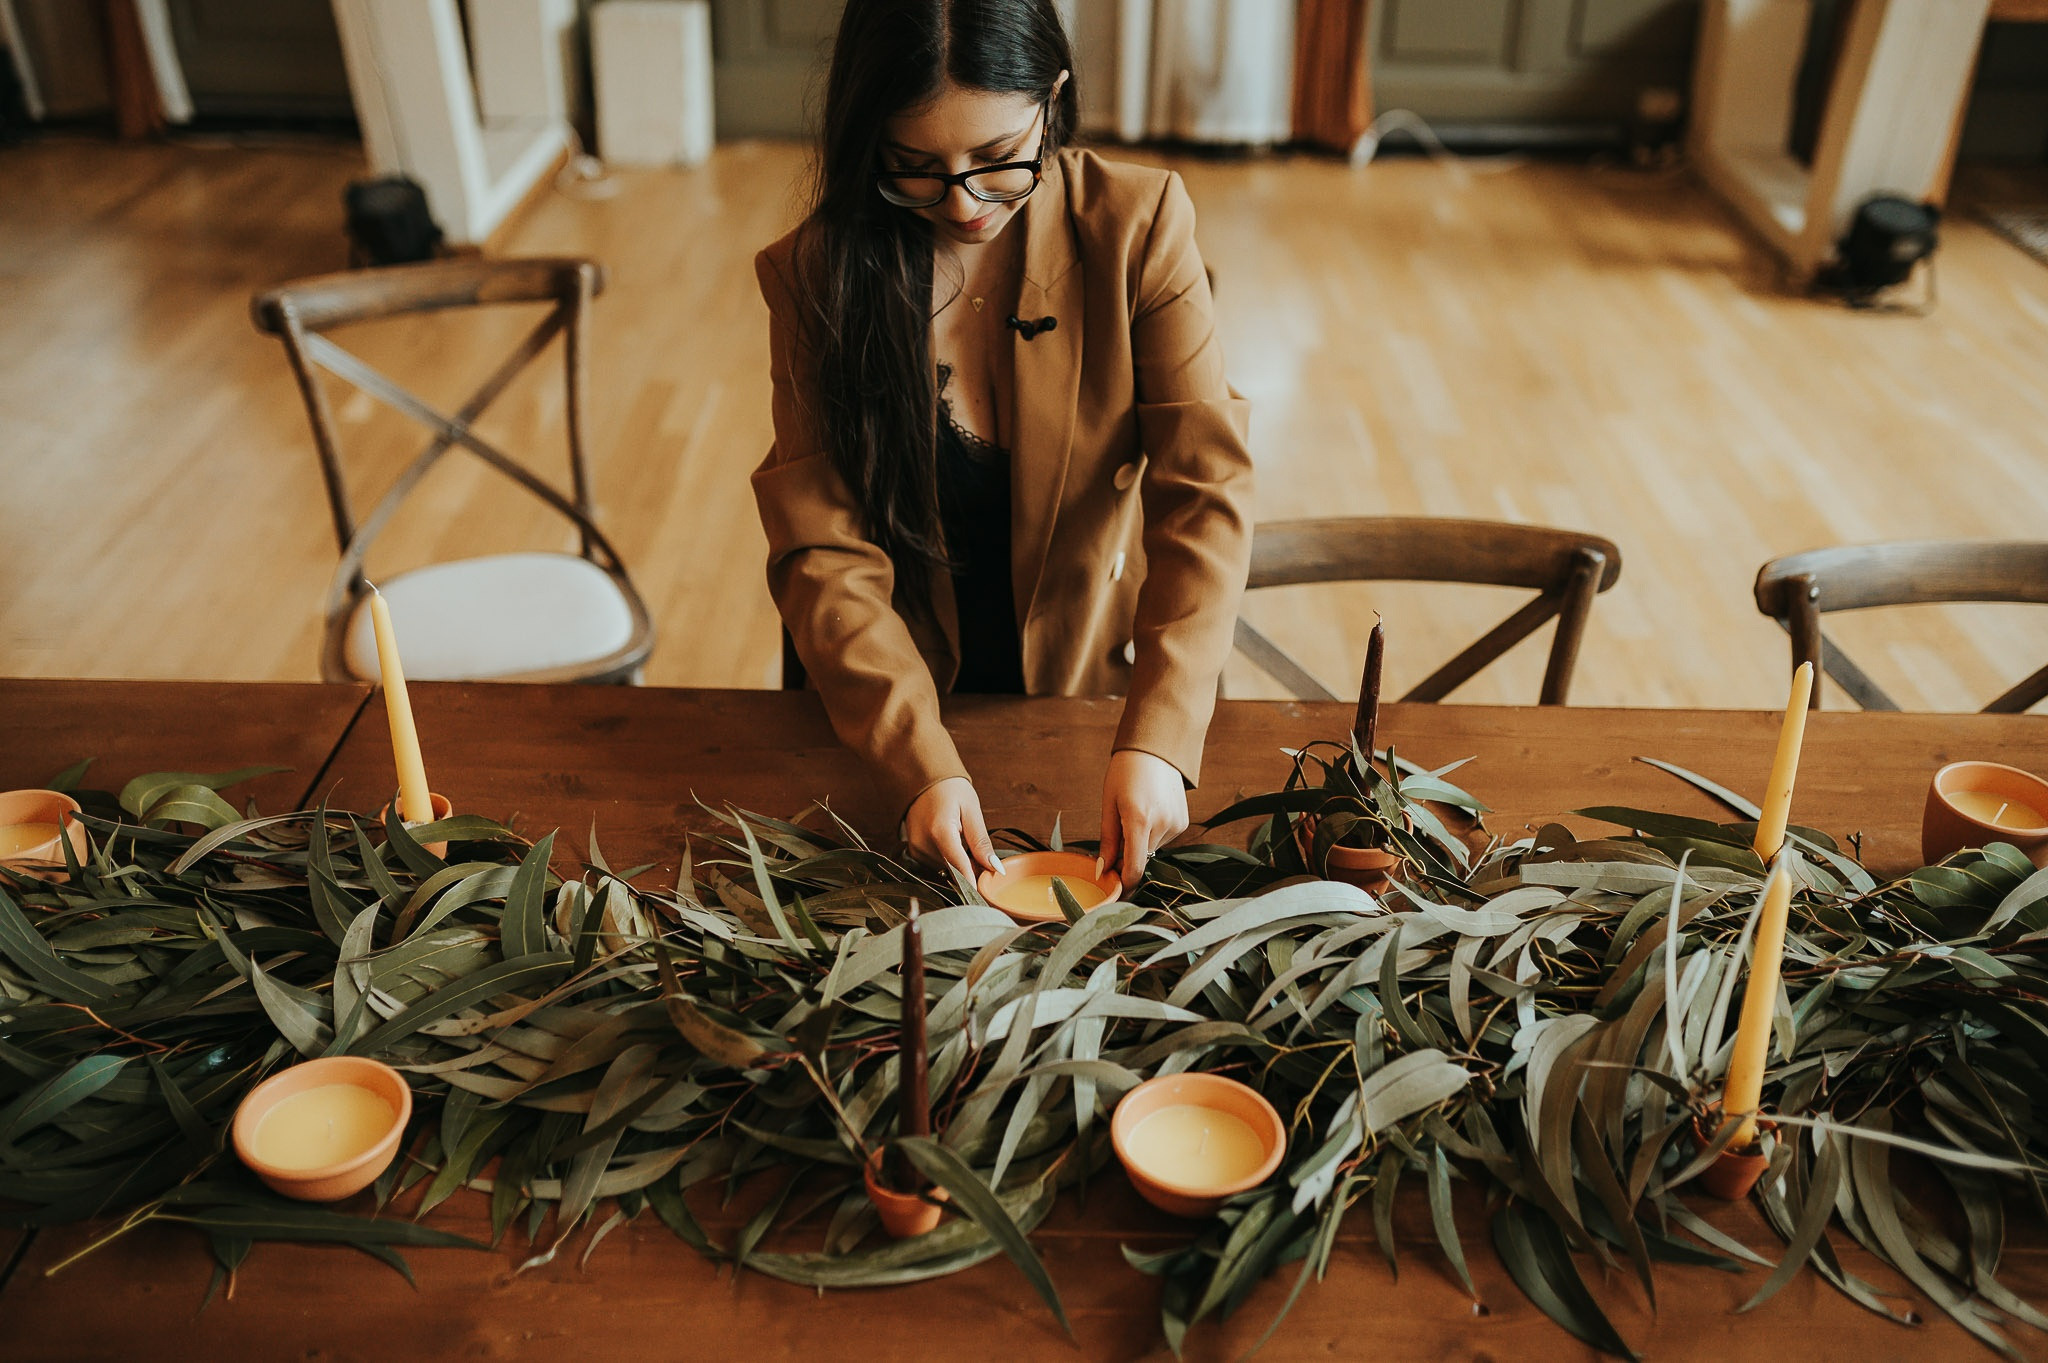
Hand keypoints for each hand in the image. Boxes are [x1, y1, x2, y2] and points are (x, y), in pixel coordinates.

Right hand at [905, 777, 1003, 884]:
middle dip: (972, 871)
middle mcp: (924, 844)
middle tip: (986, 862)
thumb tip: (994, 868)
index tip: (985, 897)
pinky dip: (950, 862)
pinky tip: (955, 846)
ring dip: (960, 866)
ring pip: (946, 871)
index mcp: (939, 830)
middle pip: (953, 871)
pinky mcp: (915, 853)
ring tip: (967, 845)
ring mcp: (916, 850)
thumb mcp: (971, 809)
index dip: (974, 883)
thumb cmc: (949, 789)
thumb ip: (981, 841)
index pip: (959, 866)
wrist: (922, 780)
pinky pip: (938, 866)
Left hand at [1099, 749, 1187, 889]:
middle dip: (1126, 858)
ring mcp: (1176, 824)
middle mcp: (1162, 824)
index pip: (1135, 867)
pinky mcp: (1183, 822)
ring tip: (1133, 816)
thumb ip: (1108, 840)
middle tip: (1114, 841)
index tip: (1114, 890)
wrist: (1156, 748)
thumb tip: (1103, 870)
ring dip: (1140, 843)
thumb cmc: (1126, 772)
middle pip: (1142, 858)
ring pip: (1152, 849)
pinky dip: (1152, 834)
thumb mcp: (1109, 804)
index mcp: (1139, 819)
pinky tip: (1148, 812)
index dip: (1124, 883)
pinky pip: (1163, 839)